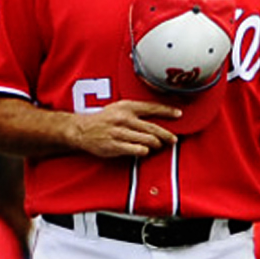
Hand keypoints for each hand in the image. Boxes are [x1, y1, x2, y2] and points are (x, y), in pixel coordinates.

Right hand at [65, 100, 179, 157]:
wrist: (80, 130)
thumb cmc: (103, 120)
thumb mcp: (118, 108)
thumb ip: (137, 111)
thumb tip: (159, 117)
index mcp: (125, 107)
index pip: (152, 107)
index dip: (167, 111)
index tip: (179, 114)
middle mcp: (123, 119)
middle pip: (154, 128)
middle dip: (166, 135)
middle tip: (173, 140)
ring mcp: (119, 133)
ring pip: (148, 140)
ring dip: (156, 145)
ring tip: (156, 145)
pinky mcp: (115, 146)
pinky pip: (138, 150)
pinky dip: (144, 151)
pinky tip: (143, 150)